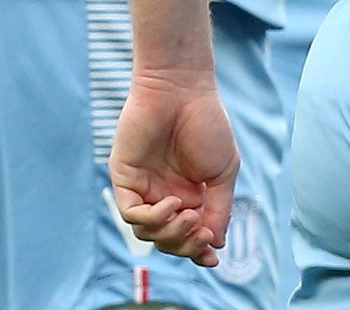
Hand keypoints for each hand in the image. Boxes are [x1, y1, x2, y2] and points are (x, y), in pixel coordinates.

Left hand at [110, 69, 239, 267]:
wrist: (183, 90)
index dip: (199, 251)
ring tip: (188, 215)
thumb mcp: (223, 172)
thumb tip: (215, 243)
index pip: (189, 235)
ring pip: (148, 233)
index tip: (213, 259)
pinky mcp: (125, 180)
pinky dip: (152, 218)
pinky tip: (172, 204)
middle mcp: (165, 195)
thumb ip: (219, 208)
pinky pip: (132, 214)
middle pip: (168, 240)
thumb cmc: (207, 124)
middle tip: (201, 233)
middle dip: (185, 245)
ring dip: (170, 233)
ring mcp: (144, 188)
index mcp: (190, 194)